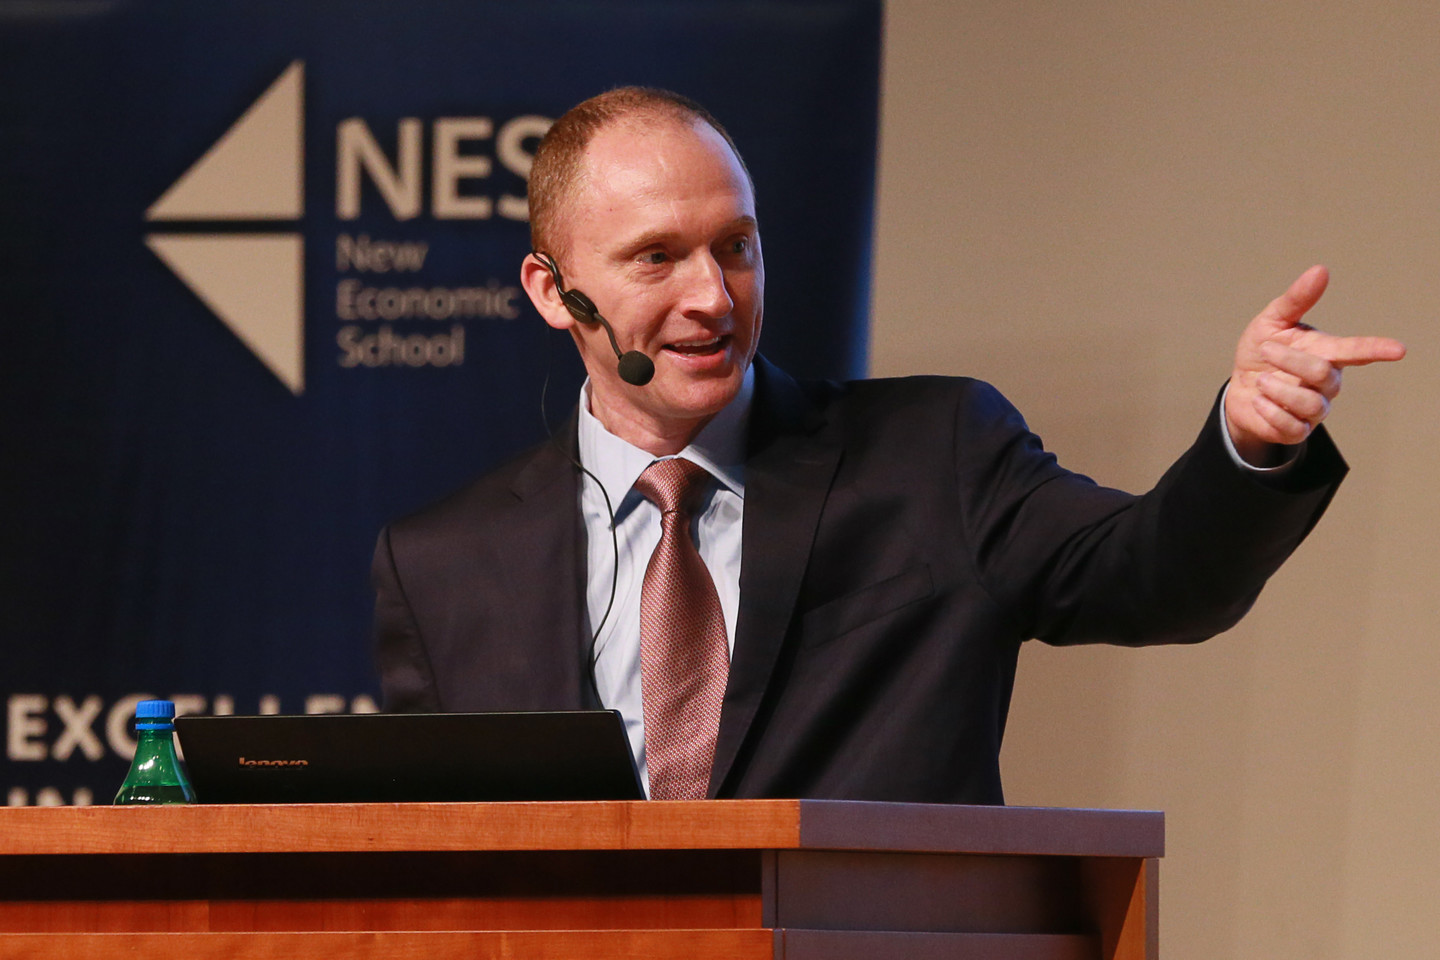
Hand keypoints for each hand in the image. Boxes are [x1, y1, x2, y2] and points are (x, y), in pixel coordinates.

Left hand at [1225, 265, 1405, 464]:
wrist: (1238, 388)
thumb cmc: (1262, 353)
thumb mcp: (1272, 322)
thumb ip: (1296, 299)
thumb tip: (1320, 270)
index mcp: (1327, 353)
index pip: (1357, 350)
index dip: (1376, 349)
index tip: (1398, 350)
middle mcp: (1328, 382)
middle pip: (1322, 372)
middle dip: (1289, 360)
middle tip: (1265, 350)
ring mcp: (1315, 408)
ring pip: (1310, 402)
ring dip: (1277, 388)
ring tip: (1261, 379)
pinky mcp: (1298, 430)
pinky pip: (1291, 425)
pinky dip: (1270, 410)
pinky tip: (1258, 400)